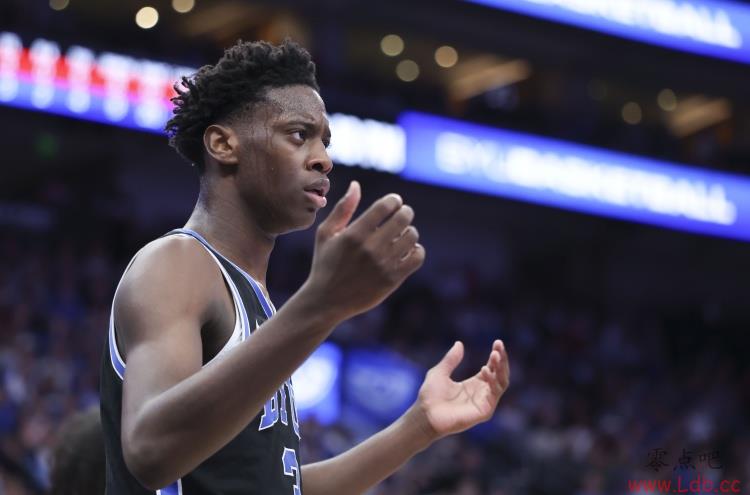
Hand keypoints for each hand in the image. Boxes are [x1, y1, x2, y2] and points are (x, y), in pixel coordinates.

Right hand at [303, 181, 424, 322]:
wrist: (326, 301)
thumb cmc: (325, 263)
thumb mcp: (326, 234)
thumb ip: (343, 208)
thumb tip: (356, 185)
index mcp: (354, 234)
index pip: (386, 206)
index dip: (394, 200)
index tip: (393, 203)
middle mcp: (370, 249)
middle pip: (403, 218)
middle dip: (404, 212)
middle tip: (401, 215)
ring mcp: (383, 265)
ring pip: (413, 236)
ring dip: (409, 231)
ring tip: (400, 234)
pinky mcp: (393, 280)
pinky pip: (417, 257)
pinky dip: (416, 250)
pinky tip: (405, 250)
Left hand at [414, 340, 509, 440]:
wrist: (425, 415)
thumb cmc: (430, 396)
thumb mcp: (440, 372)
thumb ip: (451, 359)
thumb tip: (459, 343)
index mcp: (473, 384)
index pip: (492, 368)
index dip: (496, 355)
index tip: (497, 342)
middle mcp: (481, 393)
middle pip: (499, 374)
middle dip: (501, 360)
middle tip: (499, 346)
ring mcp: (484, 402)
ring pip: (502, 383)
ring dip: (500, 368)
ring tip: (495, 355)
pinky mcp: (484, 411)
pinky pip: (495, 394)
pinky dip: (493, 381)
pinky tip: (485, 369)